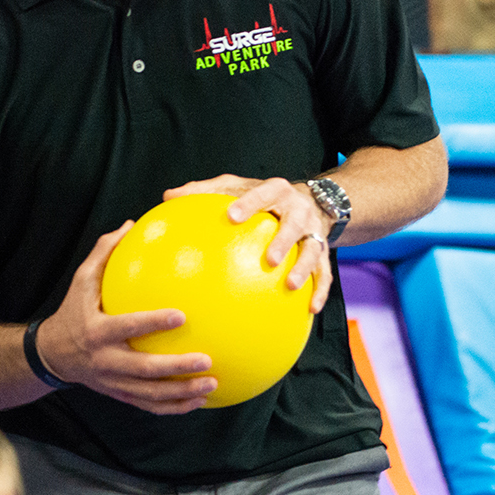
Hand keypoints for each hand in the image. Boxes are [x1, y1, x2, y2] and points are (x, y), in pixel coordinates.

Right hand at [35, 222, 216, 413]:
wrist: (54, 354)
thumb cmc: (74, 310)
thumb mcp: (81, 280)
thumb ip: (104, 252)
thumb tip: (131, 223)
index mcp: (98, 331)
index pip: (127, 327)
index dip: (152, 323)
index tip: (182, 315)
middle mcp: (106, 360)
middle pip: (144, 369)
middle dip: (176, 367)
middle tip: (207, 360)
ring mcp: (114, 382)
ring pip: (150, 394)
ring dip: (182, 393)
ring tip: (212, 386)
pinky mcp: (121, 395)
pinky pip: (150, 406)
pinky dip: (175, 407)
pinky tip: (200, 400)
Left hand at [163, 175, 333, 313]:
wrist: (313, 201)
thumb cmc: (262, 196)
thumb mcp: (236, 186)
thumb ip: (204, 190)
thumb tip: (168, 196)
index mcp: (276, 191)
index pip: (262, 194)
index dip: (249, 204)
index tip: (232, 215)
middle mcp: (298, 211)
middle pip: (294, 225)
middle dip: (284, 241)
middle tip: (270, 260)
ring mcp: (314, 233)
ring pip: (313, 251)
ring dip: (304, 269)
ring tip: (291, 286)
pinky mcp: (324, 253)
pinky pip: (325, 274)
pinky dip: (321, 291)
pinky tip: (311, 309)